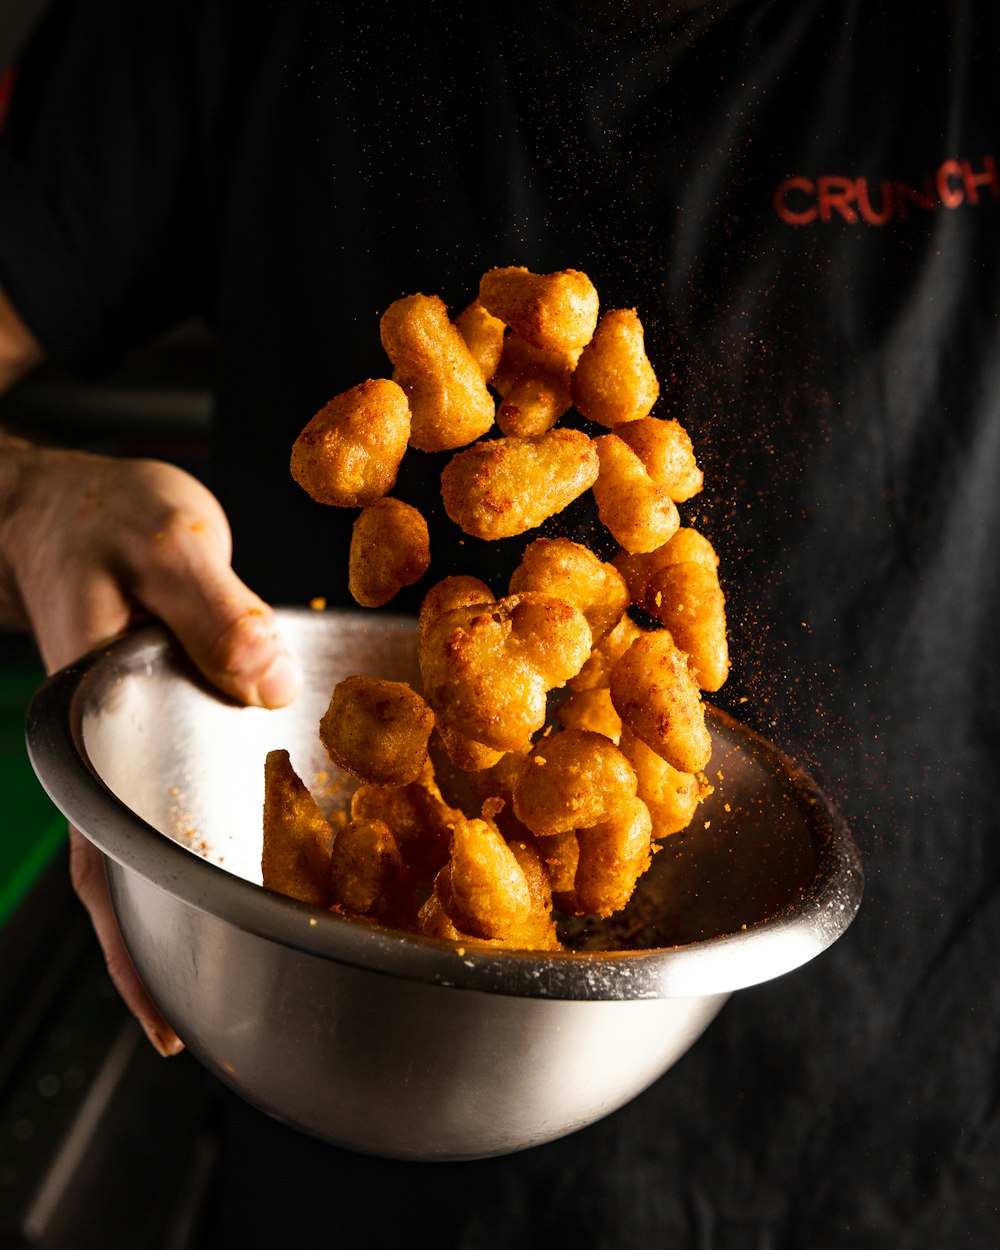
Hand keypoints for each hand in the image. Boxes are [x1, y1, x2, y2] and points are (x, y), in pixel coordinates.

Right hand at [1, 434, 302, 1053]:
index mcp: (94, 731)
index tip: (174, 1030)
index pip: (109, 864)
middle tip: (269, 1005)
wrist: (73, 499)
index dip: (136, 952)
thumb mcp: (164, 540)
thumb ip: (214, 609)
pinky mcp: (178, 717)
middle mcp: (118, 754)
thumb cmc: (101, 517)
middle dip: (195, 942)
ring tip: (305, 938)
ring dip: (229, 884)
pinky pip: (210, 781)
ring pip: (183, 835)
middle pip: (150, 871)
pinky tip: (300, 831)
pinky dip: (249, 812)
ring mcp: (147, 741)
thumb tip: (267, 687)